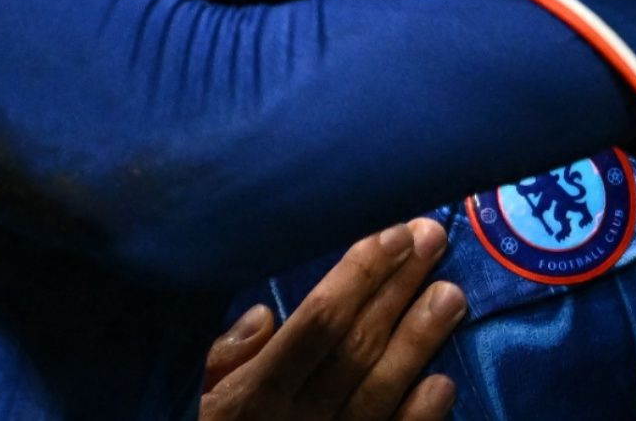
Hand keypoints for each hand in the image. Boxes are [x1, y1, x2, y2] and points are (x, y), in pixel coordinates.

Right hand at [200, 217, 465, 420]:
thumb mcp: (184, 401)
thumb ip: (218, 362)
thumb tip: (263, 316)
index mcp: (252, 397)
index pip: (317, 325)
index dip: (357, 277)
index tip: (391, 233)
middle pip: (357, 347)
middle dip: (396, 290)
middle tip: (433, 239)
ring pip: (381, 391)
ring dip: (419, 342)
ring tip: (451, 295)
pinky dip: (420, 418)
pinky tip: (444, 383)